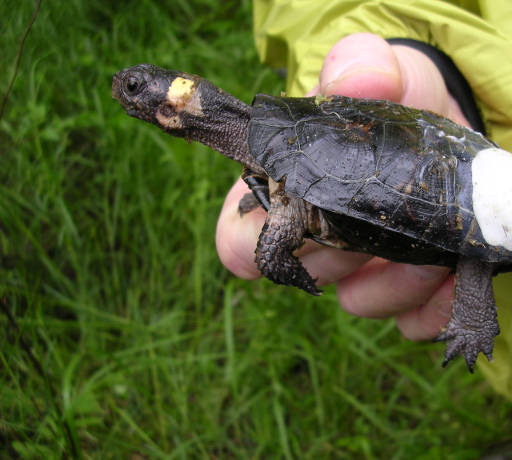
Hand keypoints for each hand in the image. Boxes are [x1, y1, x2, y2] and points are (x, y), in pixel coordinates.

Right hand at [216, 33, 469, 340]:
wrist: (446, 133)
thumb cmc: (396, 101)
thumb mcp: (381, 72)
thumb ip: (361, 65)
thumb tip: (357, 80)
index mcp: (289, 191)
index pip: (240, 237)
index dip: (250, 246)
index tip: (297, 231)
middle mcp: (320, 237)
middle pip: (307, 271)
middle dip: (345, 251)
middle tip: (380, 219)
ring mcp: (362, 269)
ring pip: (359, 301)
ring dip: (397, 278)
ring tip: (431, 243)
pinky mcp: (408, 291)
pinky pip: (411, 320)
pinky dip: (433, 304)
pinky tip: (452, 273)